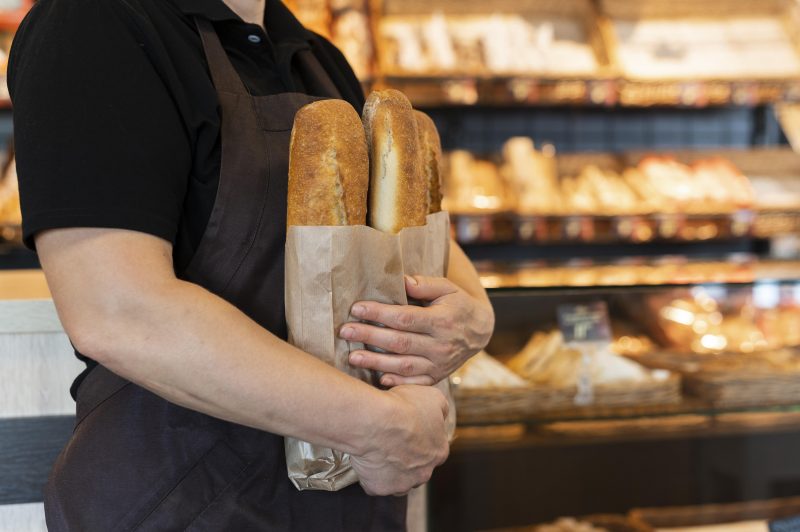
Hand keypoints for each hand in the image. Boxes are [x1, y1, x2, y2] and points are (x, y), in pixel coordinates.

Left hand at [339, 275, 494, 385]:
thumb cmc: (457, 304)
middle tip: (345, 332)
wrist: (481, 330)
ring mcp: (439, 364)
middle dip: (370, 337)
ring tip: (352, 357)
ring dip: (375, 363)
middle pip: (399, 342)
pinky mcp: (437, 376)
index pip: (404, 318)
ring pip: (403, 365)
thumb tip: (402, 281)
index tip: (356, 309)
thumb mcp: (447, 288)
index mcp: (442, 321)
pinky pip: (414, 382)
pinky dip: (396, 382)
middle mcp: (440, 345)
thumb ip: (425, 284)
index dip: (379, 314)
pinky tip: (378, 378)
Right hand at [351, 384, 449, 495]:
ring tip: (377, 449)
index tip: (406, 430)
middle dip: (406, 458)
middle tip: (391, 440)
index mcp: (439, 452)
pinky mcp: (379, 488)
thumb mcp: (432, 396)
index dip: (419, 439)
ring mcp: (401, 484)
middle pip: (416, 469)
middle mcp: (424, 473)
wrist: (376, 421)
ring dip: (390, 469)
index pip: (432, 450)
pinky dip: (369, 473)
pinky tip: (366, 457)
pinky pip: (374, 483)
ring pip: (397, 480)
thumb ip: (440, 409)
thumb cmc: (404, 406)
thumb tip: (440, 414)